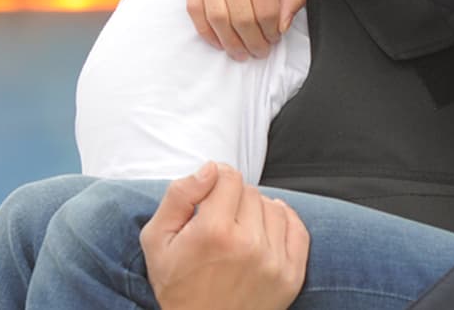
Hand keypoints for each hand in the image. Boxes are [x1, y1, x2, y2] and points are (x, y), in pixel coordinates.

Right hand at [141, 162, 308, 309]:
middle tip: (217, 220)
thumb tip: (210, 168)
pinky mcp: (291, 276)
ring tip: (238, 229)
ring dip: (256, 211)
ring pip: (273, 207)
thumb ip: (179, 196)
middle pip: (250, 191)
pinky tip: (263, 230)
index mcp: (213, 231)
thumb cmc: (176, 285)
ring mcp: (274, 262)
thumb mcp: (156, 239)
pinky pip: (297, 229)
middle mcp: (248, 245)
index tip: (207, 197)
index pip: (228, 176)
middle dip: (232, 199)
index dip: (215, 181)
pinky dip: (283, 221)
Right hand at [185, 0, 305, 59]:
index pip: (265, 7)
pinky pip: (193, 6)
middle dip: (252, 42)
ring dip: (229, 41)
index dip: (272, 31)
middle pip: (239, 16)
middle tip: (260, 52)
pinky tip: (217, 39)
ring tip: (241, 52)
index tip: (275, 39)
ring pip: (215, 15)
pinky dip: (204, 29)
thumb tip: (280, 27)